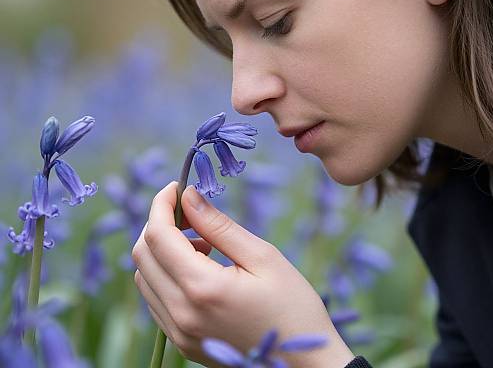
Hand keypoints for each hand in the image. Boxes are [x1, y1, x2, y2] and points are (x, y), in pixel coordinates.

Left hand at [132, 181, 354, 366]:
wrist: (305, 363)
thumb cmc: (292, 306)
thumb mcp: (262, 256)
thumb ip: (218, 225)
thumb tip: (189, 196)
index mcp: (202, 289)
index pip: (158, 235)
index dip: (162, 204)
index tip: (177, 187)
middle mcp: (180, 314)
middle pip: (142, 254)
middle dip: (159, 223)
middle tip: (192, 213)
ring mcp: (178, 333)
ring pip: (144, 276)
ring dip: (163, 249)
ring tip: (203, 244)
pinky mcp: (182, 342)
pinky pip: (156, 298)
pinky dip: (167, 273)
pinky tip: (200, 269)